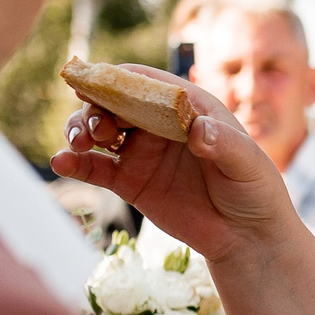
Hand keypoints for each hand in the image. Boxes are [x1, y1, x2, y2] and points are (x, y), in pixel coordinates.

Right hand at [49, 73, 292, 265]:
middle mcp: (158, 123)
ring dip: (81, 128)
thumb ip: (222, 143)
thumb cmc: (254, 189)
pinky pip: (95, 168)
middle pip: (115, 101)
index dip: (118, 78)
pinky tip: (61, 163)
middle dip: (95, 105)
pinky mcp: (130, 182)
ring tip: (78, 143)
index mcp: (186, 106)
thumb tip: (198, 131)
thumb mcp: (246, 163)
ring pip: (99, 130)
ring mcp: (141, 151)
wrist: (246, 235)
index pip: (146, 82)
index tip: (94, 81)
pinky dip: (75, 164)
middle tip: (95, 127)